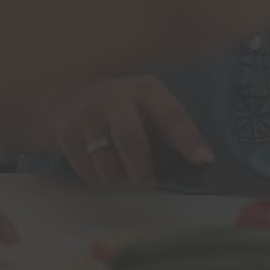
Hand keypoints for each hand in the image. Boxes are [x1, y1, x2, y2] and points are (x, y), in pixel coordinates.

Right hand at [55, 75, 213, 188]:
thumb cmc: (123, 105)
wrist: (69, 93)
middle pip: (130, 140)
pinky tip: (105, 169)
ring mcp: (85, 113)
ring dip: (120, 179)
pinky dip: (100, 180)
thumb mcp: (149, 105)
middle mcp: (113, 95)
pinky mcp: (65, 132)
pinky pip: (87, 171)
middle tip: (147, 181)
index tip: (203, 160)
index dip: (187, 139)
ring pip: (106, 163)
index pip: (170, 114)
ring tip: (125, 175)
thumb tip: (202, 159)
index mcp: (143, 88)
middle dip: (141, 169)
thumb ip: (172, 128)